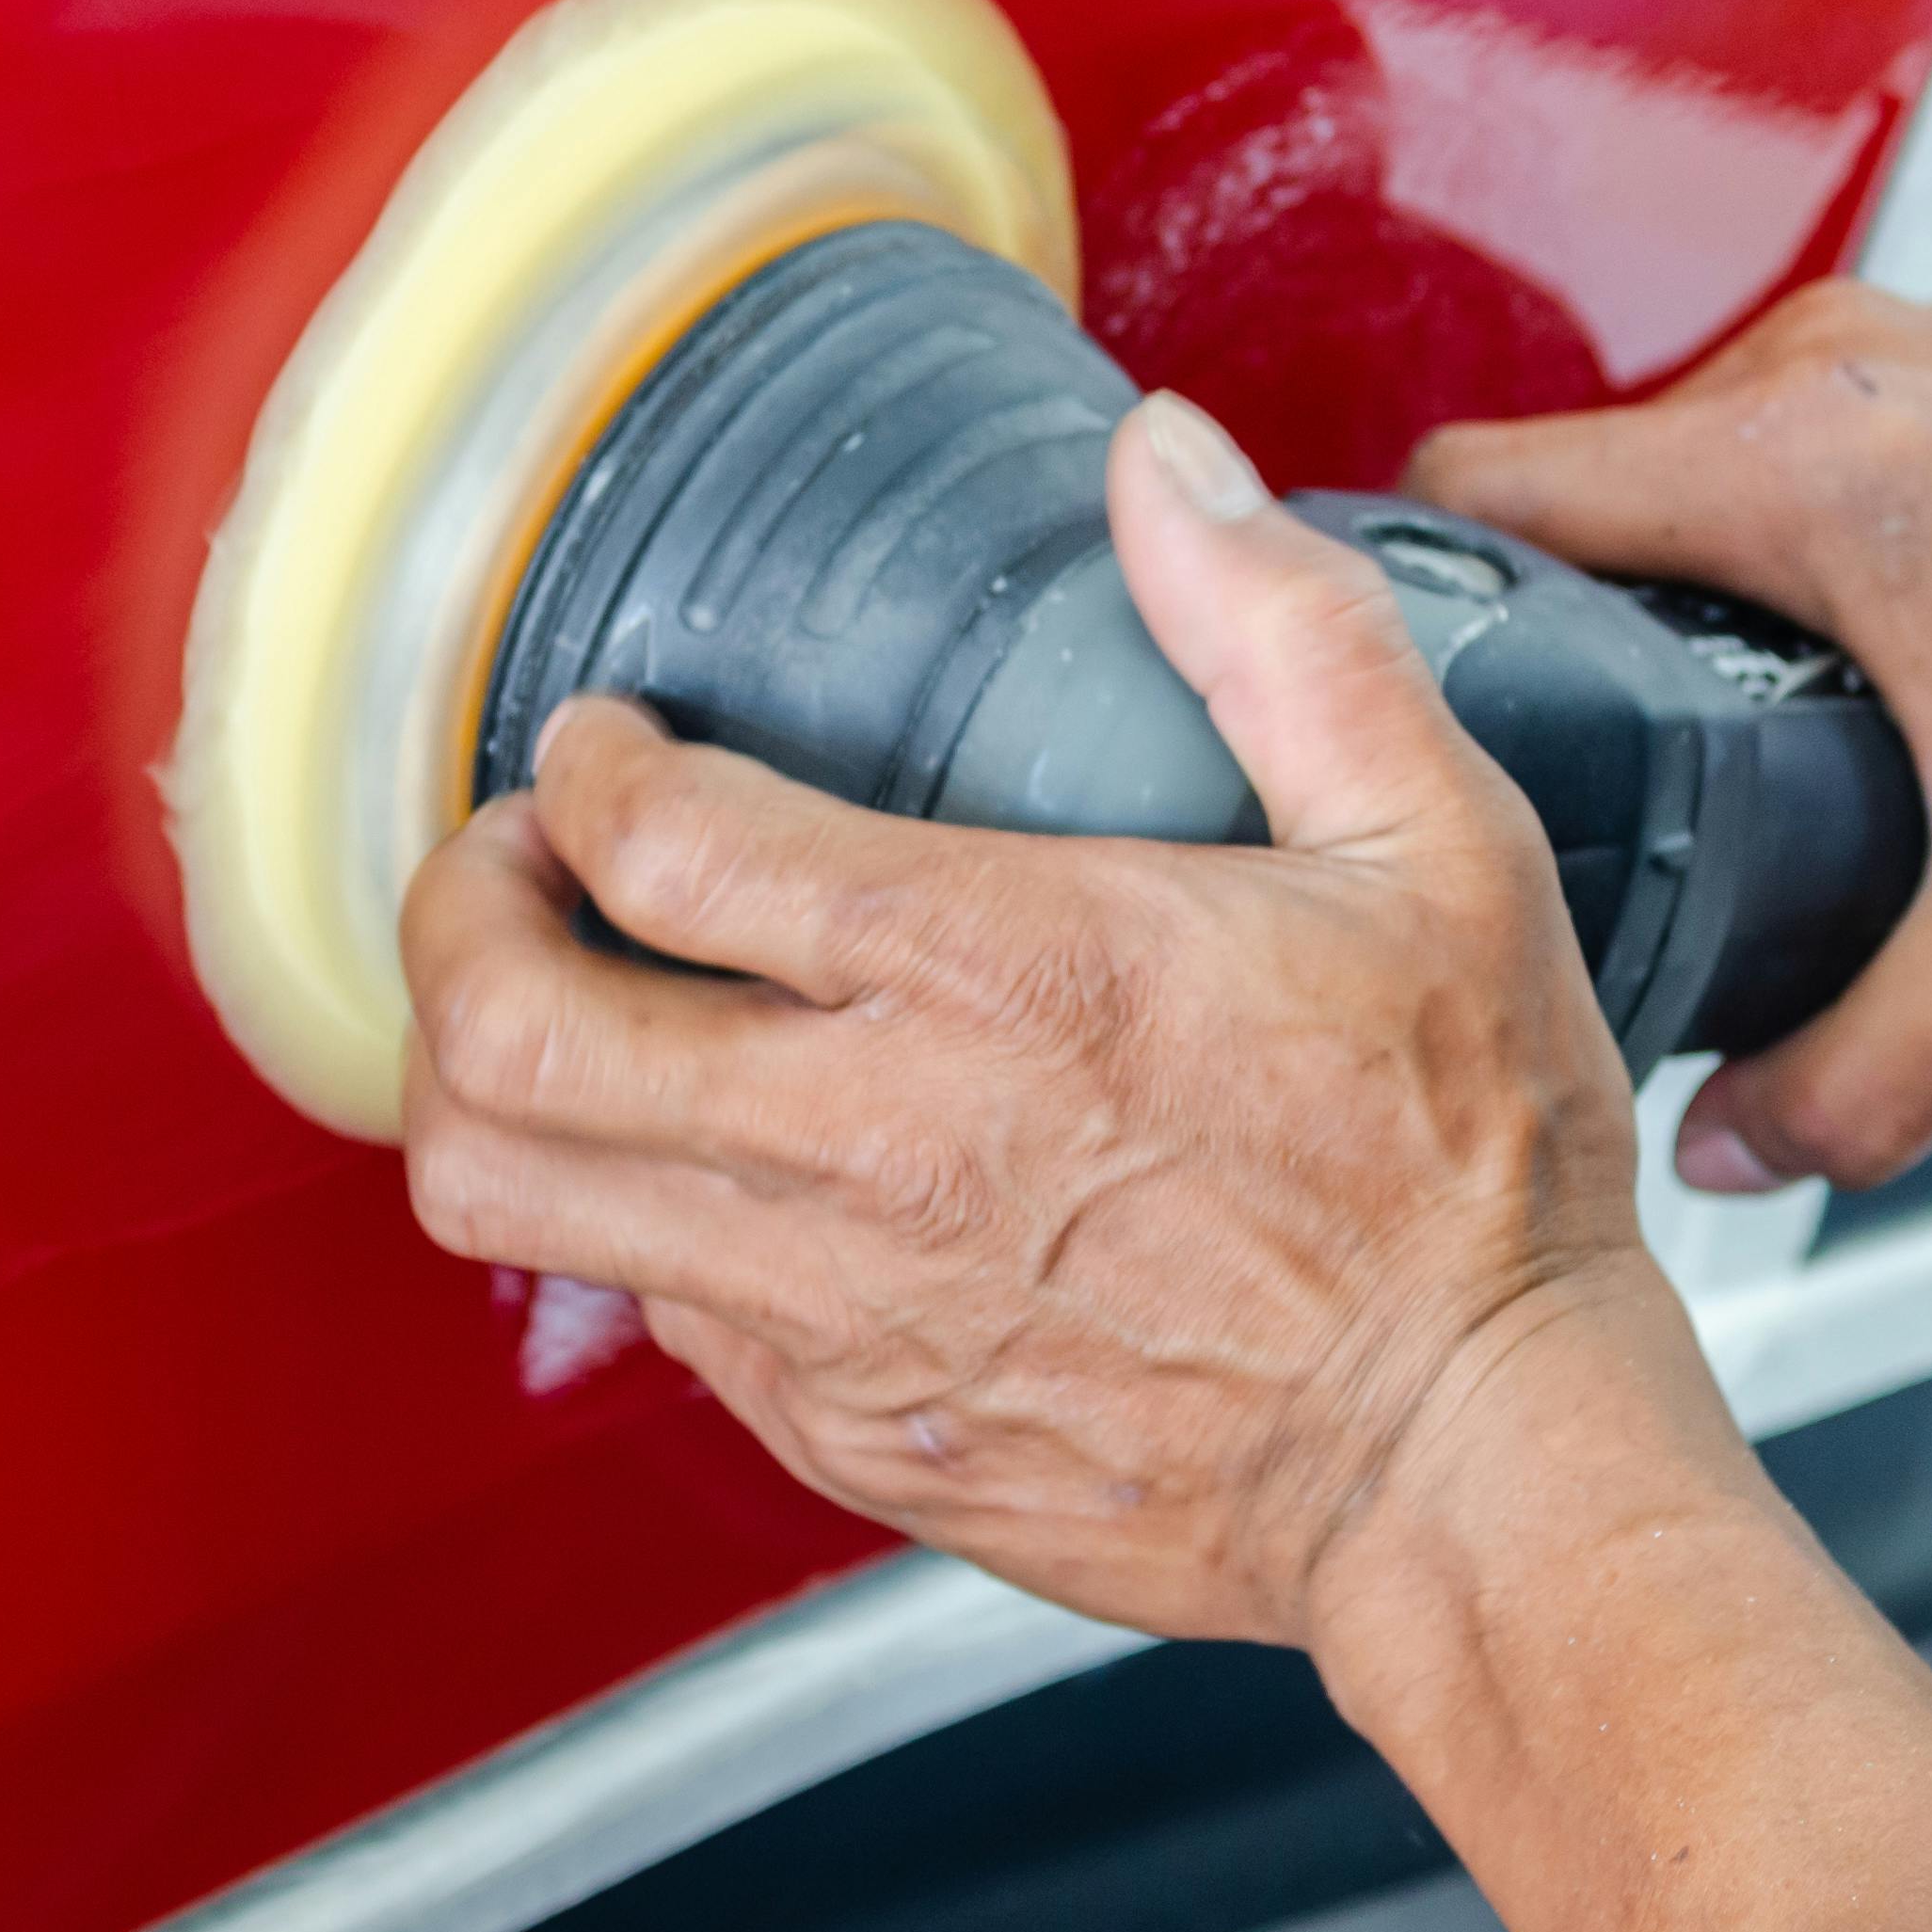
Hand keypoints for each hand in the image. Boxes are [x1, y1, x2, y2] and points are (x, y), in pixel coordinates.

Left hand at [395, 393, 1704, 1646]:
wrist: (1475, 1473)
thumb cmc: (1465, 1173)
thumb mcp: (1436, 845)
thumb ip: (1283, 630)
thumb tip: (1165, 458)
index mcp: (1000, 970)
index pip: (655, 840)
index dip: (584, 765)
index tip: (606, 743)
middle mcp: (874, 1149)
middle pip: (502, 1031)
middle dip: (456, 913)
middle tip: (514, 866)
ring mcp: (835, 1310)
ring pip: (508, 1193)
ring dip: (482, 1077)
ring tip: (550, 1008)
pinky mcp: (839, 1431)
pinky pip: (638, 1312)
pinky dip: (622, 1218)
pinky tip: (711, 1160)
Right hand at [1409, 283, 1931, 1191]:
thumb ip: (1857, 1080)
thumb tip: (1731, 1149)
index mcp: (1804, 468)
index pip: (1478, 487)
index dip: (1398, 607)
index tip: (1376, 697)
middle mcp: (1839, 377)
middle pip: (1564, 490)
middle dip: (1538, 632)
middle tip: (1542, 775)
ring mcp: (1904, 365)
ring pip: (1670, 472)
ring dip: (1652, 595)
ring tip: (1674, 735)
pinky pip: (1772, 461)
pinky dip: (1752, 561)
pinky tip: (1804, 683)